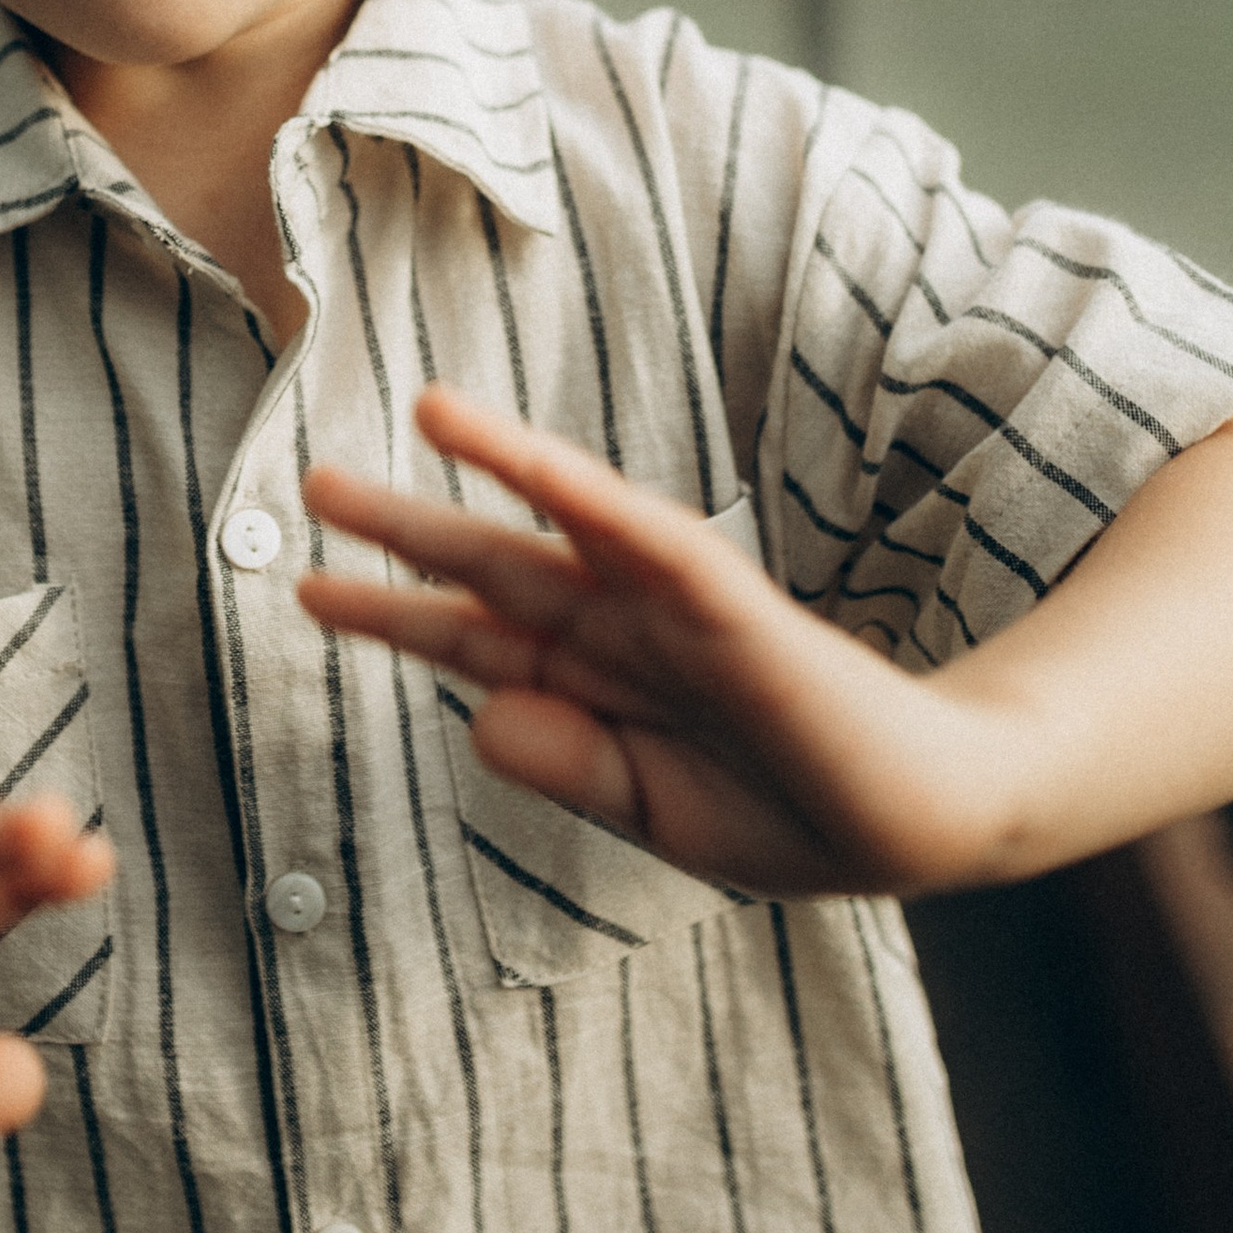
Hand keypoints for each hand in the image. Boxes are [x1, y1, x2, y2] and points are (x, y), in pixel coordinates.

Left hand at [298, 385, 1019, 896]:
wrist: (927, 824)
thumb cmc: (796, 816)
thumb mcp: (657, 813)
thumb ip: (568, 766)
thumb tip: (476, 718)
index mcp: (602, 686)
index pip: (476, 637)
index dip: (391, 612)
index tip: (305, 586)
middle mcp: (626, 631)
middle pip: (496, 570)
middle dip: (404, 531)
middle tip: (311, 484)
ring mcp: (676, 609)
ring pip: (562, 527)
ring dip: (489, 467)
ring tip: (416, 408)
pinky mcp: (731, 604)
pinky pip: (644, 536)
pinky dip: (579, 491)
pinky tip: (520, 456)